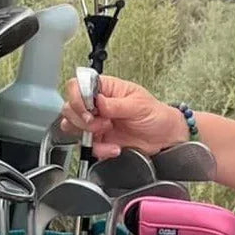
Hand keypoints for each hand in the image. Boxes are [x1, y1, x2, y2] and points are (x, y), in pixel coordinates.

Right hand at [59, 73, 185, 159]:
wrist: (164, 137)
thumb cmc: (155, 114)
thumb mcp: (139, 105)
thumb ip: (116, 104)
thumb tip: (98, 101)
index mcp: (105, 88)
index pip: (78, 85)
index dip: (77, 97)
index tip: (90, 108)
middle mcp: (96, 105)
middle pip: (69, 107)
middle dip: (82, 118)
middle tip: (102, 122)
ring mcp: (95, 123)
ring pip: (72, 127)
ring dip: (87, 133)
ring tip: (107, 132)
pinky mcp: (99, 140)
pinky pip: (86, 146)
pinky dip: (99, 149)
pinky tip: (114, 147)